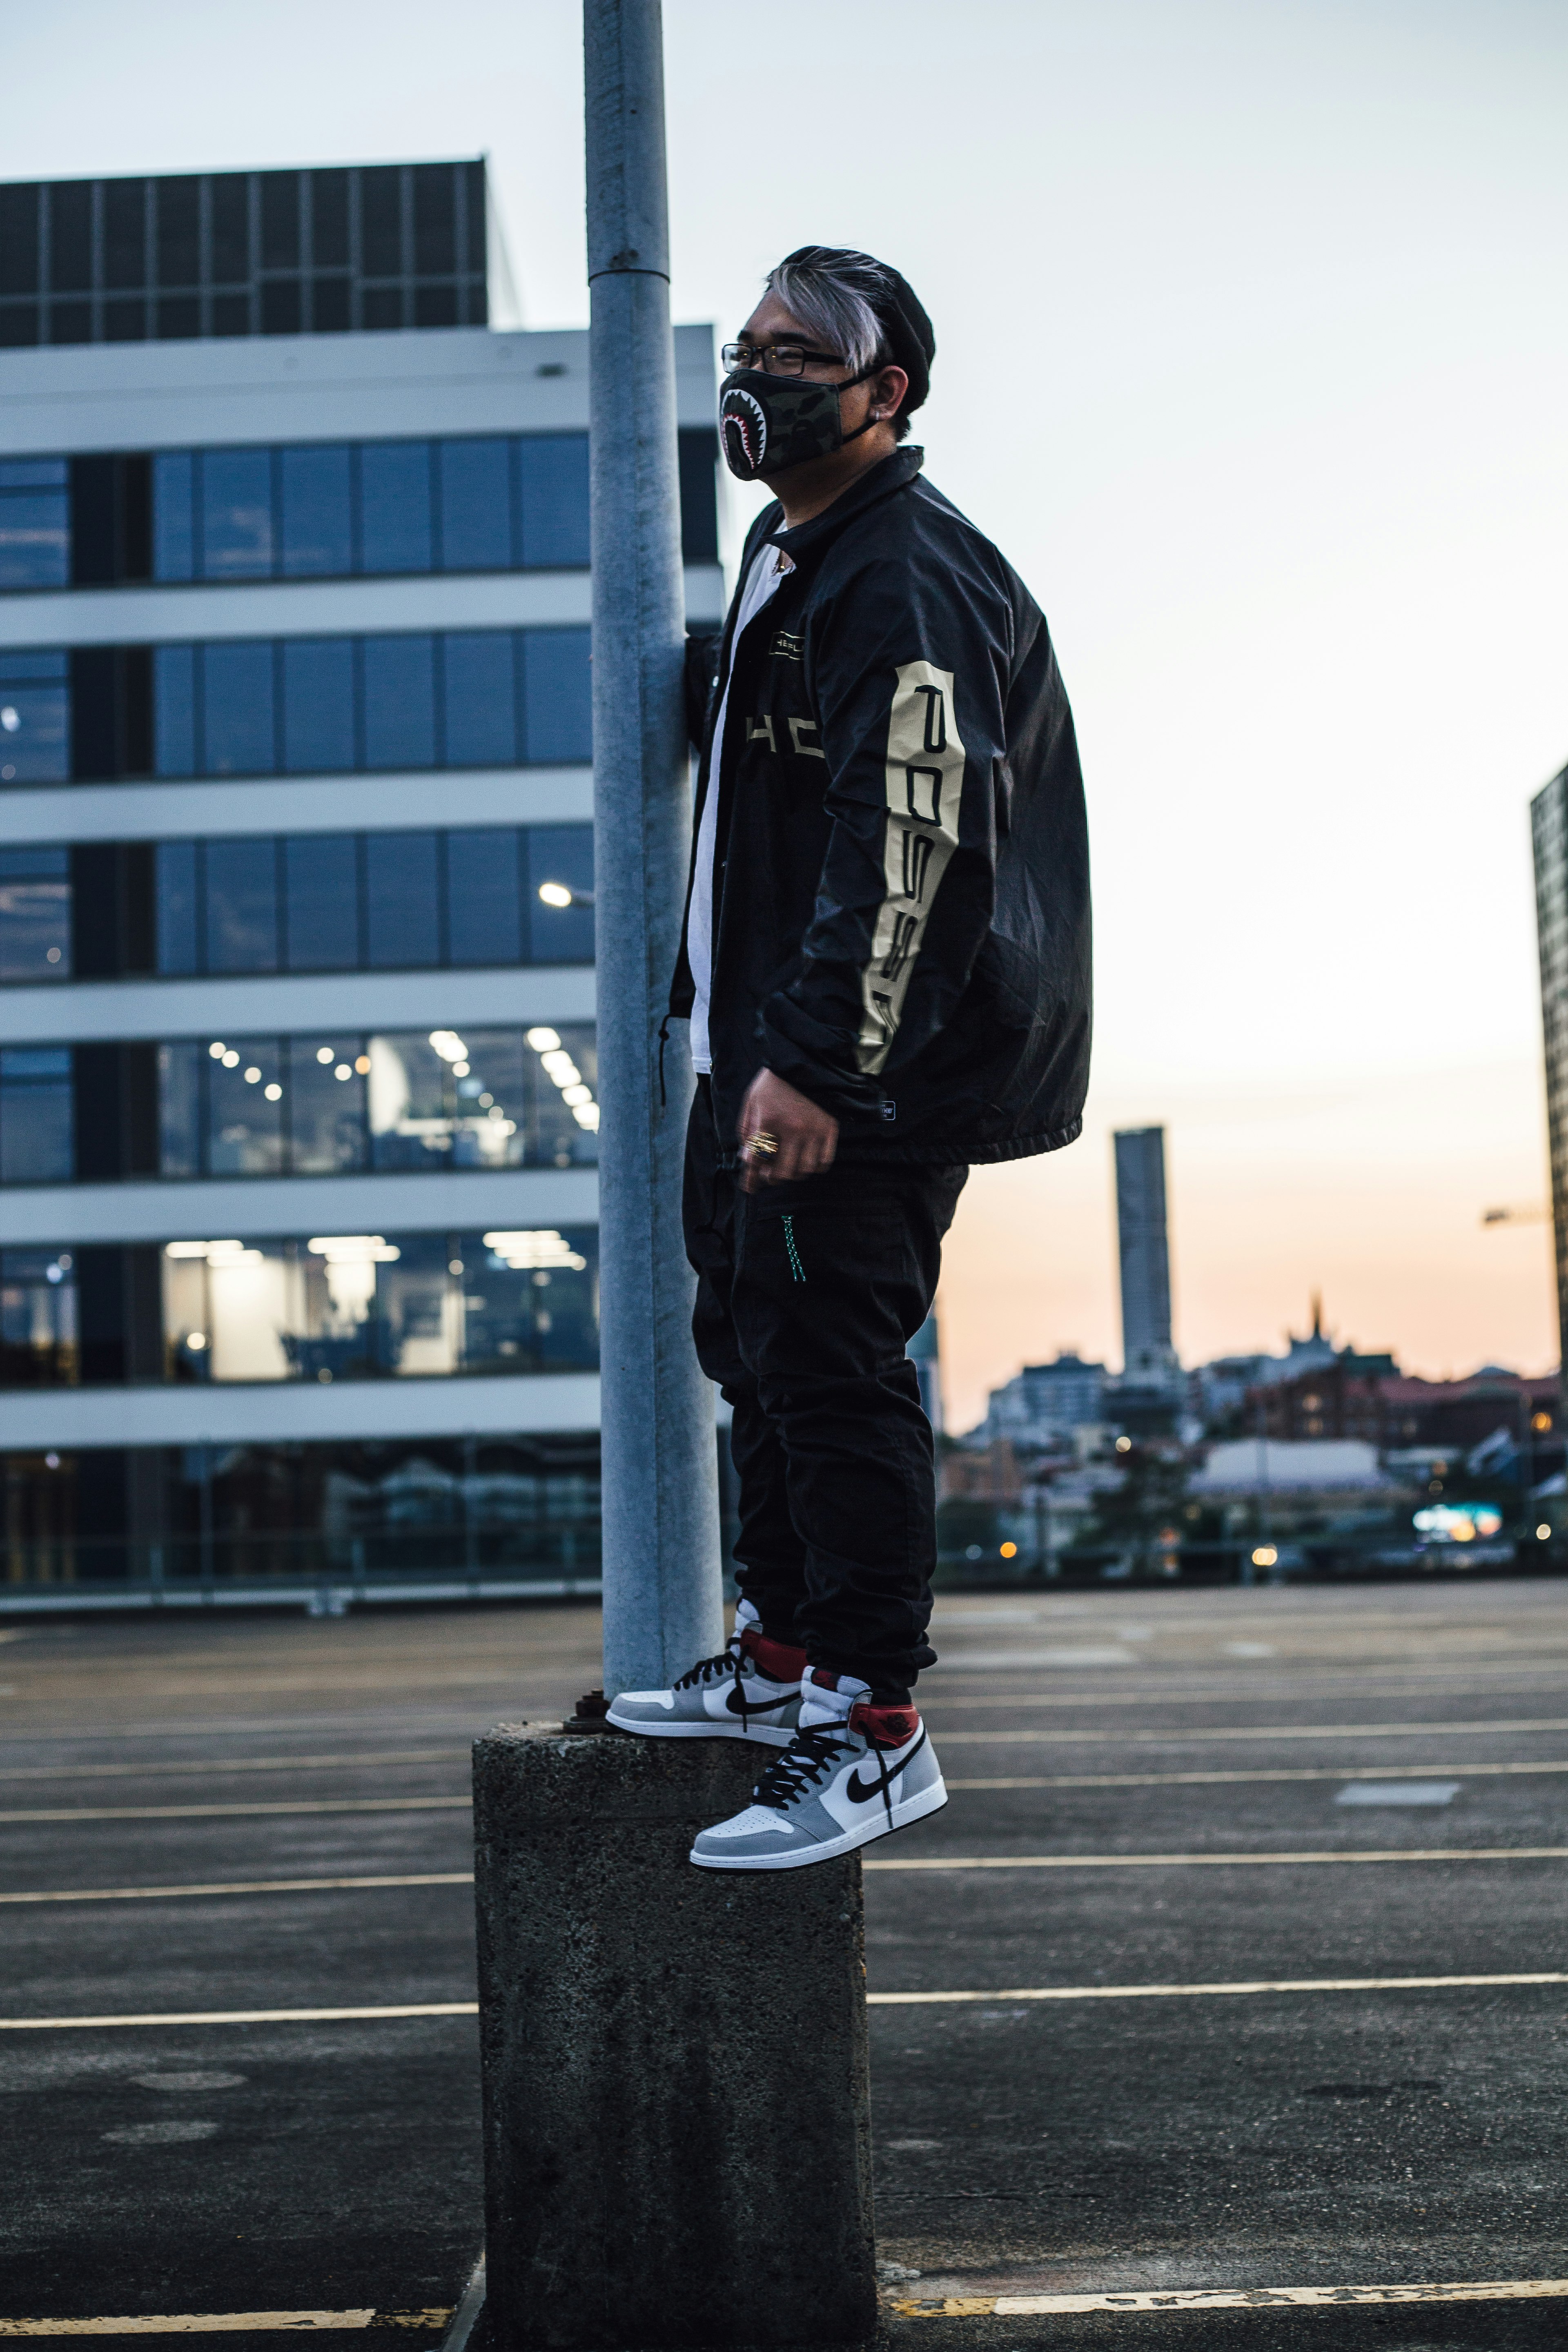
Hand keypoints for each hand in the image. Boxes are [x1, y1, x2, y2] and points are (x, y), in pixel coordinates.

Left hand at [737, 1068, 838, 1192]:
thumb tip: (747, 1158)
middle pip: (782, 1172)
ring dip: (793, 1173)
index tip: (749, 1187)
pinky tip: (806, 1160)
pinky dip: (814, 1166)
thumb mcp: (752, 1101)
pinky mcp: (830, 1129)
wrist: (807, 1060)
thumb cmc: (775, 1081)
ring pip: (804, 1170)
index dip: (751, 1178)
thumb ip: (746, 1130)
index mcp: (769, 1120)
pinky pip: (824, 1161)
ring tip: (788, 1165)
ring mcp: (814, 1130)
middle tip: (768, 1175)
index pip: (757, 1160)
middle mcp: (792, 1129)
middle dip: (772, 1178)